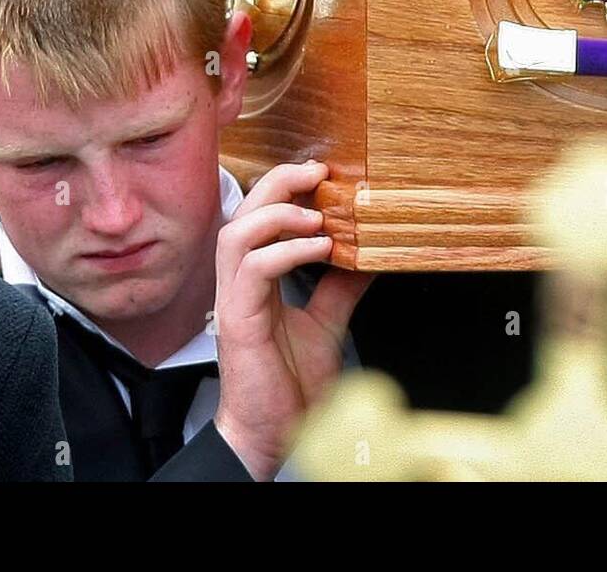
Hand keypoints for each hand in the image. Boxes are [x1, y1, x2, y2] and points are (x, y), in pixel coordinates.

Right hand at [211, 161, 371, 479]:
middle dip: (278, 183)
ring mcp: (234, 300)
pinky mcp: (237, 321)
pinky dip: (286, 251)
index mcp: (256, 278)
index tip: (324, 174)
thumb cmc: (290, 385)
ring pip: (237, 233)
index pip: (259, 215)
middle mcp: (239, 282)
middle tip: (317, 171)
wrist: (274, 435)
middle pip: (242, 211)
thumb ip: (342, 286)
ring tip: (317, 213)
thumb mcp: (327, 323)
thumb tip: (372, 254)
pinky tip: (320, 248)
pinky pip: (252, 270)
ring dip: (278, 213)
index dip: (286, 188)